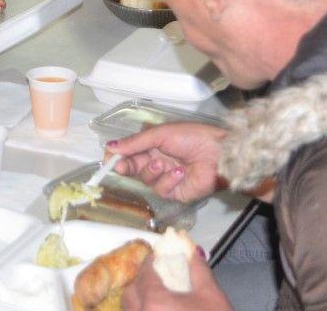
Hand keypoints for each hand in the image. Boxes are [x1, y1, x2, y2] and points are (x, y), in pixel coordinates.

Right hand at [108, 120, 226, 202]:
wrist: (219, 154)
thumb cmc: (192, 137)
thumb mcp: (160, 134)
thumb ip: (136, 142)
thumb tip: (110, 147)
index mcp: (153, 145)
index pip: (129, 152)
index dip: (117, 156)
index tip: (108, 159)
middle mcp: (157, 161)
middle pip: (133, 168)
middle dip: (127, 166)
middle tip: (121, 166)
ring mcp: (166, 177)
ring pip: (146, 180)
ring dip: (152, 171)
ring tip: (164, 163)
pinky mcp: (175, 192)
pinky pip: (162, 190)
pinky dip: (168, 181)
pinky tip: (180, 172)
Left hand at [120, 251, 227, 310]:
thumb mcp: (212, 296)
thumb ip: (199, 271)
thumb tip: (194, 253)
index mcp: (154, 304)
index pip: (145, 274)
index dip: (150, 262)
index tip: (157, 257)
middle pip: (130, 294)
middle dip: (140, 282)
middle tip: (156, 276)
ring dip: (139, 301)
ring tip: (157, 297)